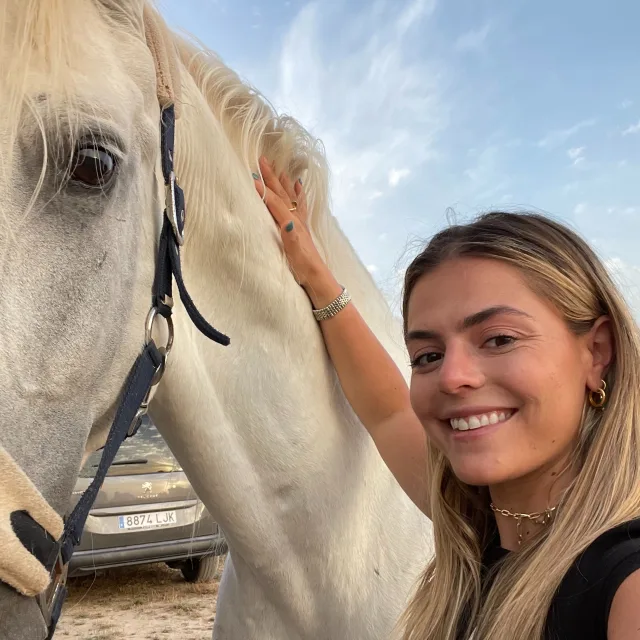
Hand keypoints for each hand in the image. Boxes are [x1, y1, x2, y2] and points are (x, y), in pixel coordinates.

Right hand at [254, 156, 333, 294]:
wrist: (317, 276)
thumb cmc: (304, 266)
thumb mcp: (295, 252)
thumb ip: (290, 235)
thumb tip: (287, 221)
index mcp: (292, 224)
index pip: (275, 203)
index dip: (264, 191)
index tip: (252, 176)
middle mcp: (296, 220)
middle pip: (282, 194)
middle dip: (272, 177)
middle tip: (263, 160)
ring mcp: (300, 222)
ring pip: (290, 196)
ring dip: (282, 181)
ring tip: (278, 167)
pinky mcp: (302, 227)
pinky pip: (299, 204)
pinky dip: (297, 192)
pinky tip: (297, 185)